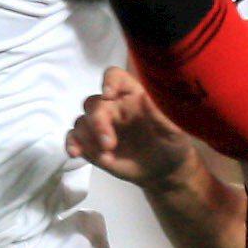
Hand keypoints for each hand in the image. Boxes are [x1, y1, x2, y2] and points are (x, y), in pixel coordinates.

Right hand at [68, 67, 202, 189]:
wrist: (164, 169)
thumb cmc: (172, 141)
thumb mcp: (175, 128)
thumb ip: (161, 112)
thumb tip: (147, 96)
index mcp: (132, 95)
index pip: (115, 77)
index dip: (109, 81)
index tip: (108, 95)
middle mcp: (113, 107)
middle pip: (93, 103)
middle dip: (98, 122)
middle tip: (109, 144)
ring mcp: (100, 126)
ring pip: (81, 121)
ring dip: (86, 137)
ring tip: (104, 155)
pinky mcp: (91, 145)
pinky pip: (74, 139)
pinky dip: (73, 145)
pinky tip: (77, 154)